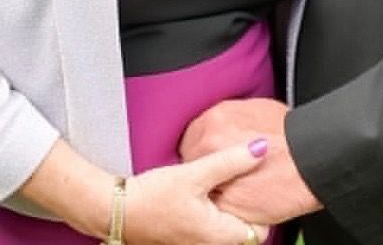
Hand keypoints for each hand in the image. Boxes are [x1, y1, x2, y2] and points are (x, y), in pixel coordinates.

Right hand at [127, 143, 270, 244]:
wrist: (118, 209)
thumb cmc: (153, 196)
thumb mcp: (195, 173)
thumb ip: (230, 161)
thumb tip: (261, 148)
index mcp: (219, 236)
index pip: (261, 229)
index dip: (264, 205)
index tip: (262, 183)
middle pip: (245, 228)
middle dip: (248, 203)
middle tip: (247, 177)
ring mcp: (197, 244)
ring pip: (228, 226)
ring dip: (230, 205)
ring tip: (227, 180)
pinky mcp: (187, 238)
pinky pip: (212, 226)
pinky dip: (215, 209)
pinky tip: (208, 189)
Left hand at [180, 99, 321, 223]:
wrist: (311, 159)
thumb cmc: (291, 134)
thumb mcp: (257, 109)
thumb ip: (233, 118)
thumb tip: (226, 125)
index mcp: (215, 119)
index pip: (192, 137)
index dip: (203, 148)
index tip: (210, 155)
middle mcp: (208, 143)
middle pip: (192, 160)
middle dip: (205, 168)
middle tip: (222, 174)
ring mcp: (214, 172)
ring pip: (202, 186)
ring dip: (212, 188)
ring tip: (231, 188)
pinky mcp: (225, 202)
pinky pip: (216, 208)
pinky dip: (224, 207)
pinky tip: (240, 201)